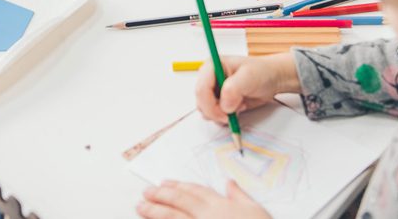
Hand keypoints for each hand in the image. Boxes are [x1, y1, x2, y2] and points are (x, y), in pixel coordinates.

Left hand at [138, 180, 270, 218]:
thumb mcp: (256, 210)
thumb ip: (239, 196)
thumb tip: (229, 182)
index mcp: (221, 206)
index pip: (194, 192)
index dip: (177, 186)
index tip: (164, 183)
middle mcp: (206, 217)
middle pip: (179, 203)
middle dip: (160, 196)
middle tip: (146, 192)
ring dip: (154, 212)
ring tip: (141, 207)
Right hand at [195, 54, 298, 124]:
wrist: (271, 79)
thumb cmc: (261, 72)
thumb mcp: (249, 76)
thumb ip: (233, 89)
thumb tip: (224, 106)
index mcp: (212, 66)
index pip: (201, 89)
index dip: (210, 105)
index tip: (225, 114)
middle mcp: (209, 78)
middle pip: (201, 102)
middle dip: (216, 112)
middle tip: (233, 114)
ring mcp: (213, 91)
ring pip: (206, 111)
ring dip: (221, 115)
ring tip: (239, 106)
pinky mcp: (219, 102)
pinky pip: (214, 116)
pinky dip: (225, 118)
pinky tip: (238, 109)